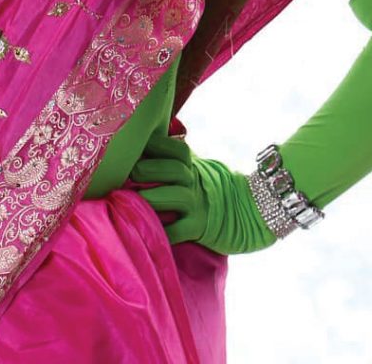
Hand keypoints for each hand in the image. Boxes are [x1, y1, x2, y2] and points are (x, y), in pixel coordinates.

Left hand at [130, 131, 278, 255]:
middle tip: (124, 173)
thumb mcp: (193, 165)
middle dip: (146, 170)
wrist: (247, 211)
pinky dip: (161, 232)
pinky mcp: (200, 227)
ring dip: (149, 198)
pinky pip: (178, 230)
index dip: (152, 146)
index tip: (130, 147)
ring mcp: (198, 204)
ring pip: (172, 197)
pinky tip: (145, 230)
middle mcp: (194, 179)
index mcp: (190, 162)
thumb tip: (138, 139)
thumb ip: (170, 153)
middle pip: (170, 169)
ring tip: (128, 199)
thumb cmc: (207, 186)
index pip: (173, 147)